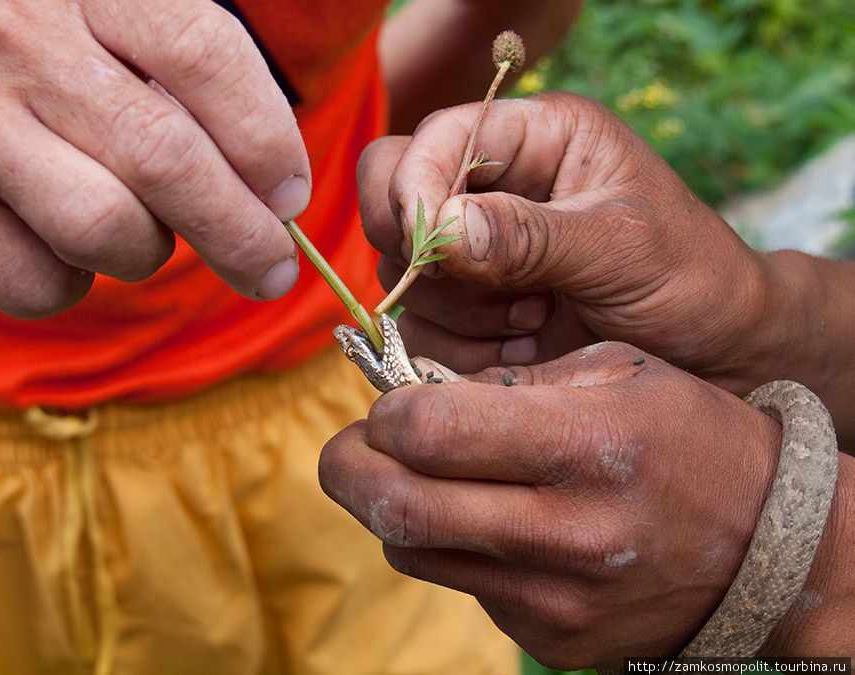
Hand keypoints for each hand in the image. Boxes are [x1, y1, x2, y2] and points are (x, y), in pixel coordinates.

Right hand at [0, 0, 309, 316]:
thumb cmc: (74, 77)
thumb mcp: (136, 47)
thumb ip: (207, 98)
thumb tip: (281, 202)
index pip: (202, 53)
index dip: (267, 141)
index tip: (292, 200)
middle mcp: (20, 41)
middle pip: (163, 155)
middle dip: (241, 233)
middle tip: (272, 269)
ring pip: (104, 226)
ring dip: (145, 253)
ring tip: (136, 232)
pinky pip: (41, 282)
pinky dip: (72, 284)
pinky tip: (62, 245)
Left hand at [319, 342, 781, 667]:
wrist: (767, 547)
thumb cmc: (690, 438)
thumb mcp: (618, 371)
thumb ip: (513, 378)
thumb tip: (419, 394)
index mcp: (584, 444)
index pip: (430, 432)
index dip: (385, 412)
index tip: (388, 403)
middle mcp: (566, 533)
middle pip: (399, 506)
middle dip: (348, 468)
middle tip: (351, 447)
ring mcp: (555, 599)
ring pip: (414, 552)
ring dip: (394, 508)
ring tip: (425, 477)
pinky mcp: (550, 640)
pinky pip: (461, 586)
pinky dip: (451, 548)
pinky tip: (491, 523)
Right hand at [358, 92, 770, 393]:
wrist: (717, 357)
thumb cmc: (691, 280)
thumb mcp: (622, 247)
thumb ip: (530, 235)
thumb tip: (440, 230)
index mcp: (538, 140)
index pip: (436, 139)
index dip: (415, 186)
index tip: (431, 249)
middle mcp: (496, 189)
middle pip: (395, 202)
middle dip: (427, 257)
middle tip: (488, 289)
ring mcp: (477, 253)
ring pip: (401, 274)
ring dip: (457, 314)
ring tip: (534, 323)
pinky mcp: (473, 312)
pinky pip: (422, 329)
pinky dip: (461, 352)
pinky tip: (524, 350)